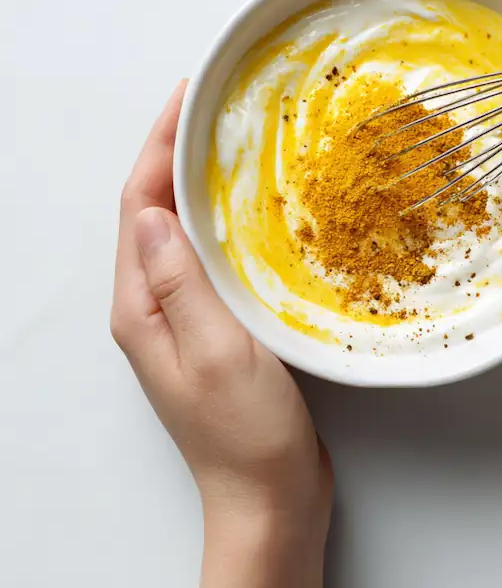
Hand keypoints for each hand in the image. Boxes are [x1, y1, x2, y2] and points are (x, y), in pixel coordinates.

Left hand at [111, 82, 332, 587]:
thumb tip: (150, 214)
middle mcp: (154, 305)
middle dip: (174, 154)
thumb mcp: (214, 351)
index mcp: (141, 307)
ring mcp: (184, 315)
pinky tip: (257, 211)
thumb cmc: (244, 433)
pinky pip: (212, 257)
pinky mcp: (216, 324)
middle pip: (154, 211)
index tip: (185, 100)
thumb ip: (179, 283)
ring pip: (184, 231)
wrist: (270, 494)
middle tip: (210, 110)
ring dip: (200, 184)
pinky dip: (227, 222)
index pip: (137, 207)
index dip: (157, 148)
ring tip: (233, 145)